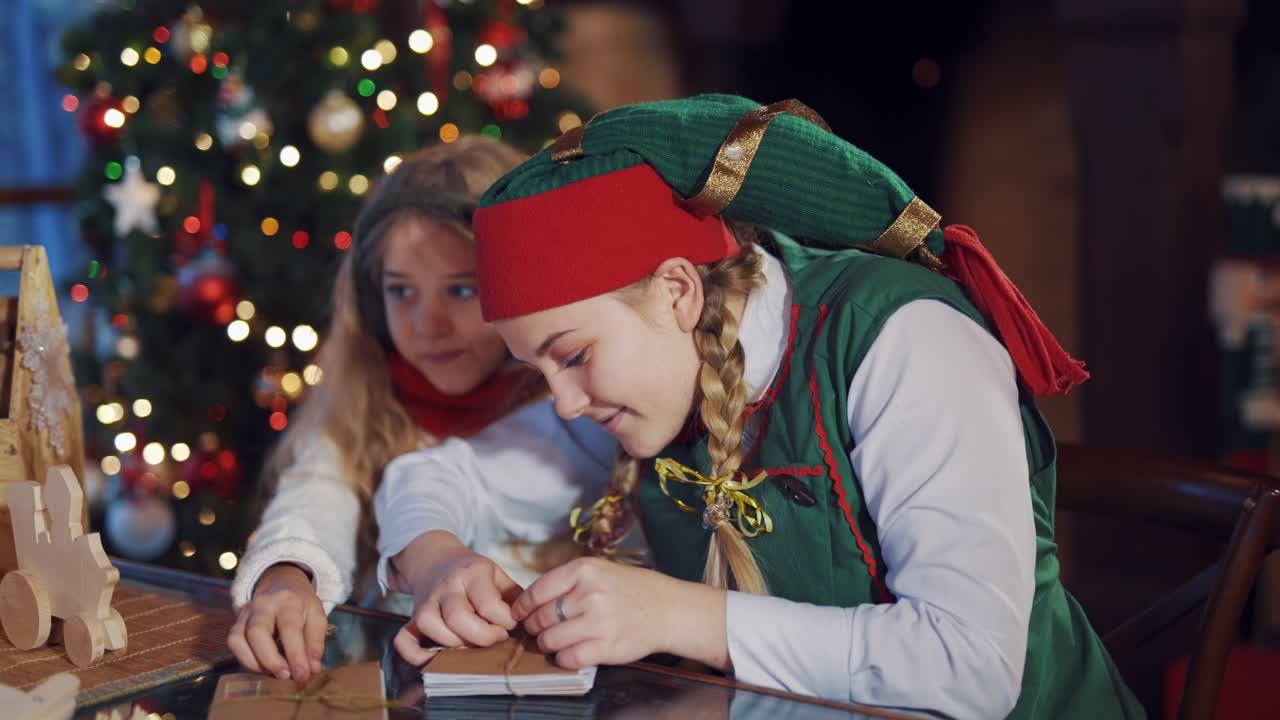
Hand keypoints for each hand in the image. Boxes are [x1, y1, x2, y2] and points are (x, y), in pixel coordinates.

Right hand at [227, 563, 325, 680]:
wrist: (281, 584)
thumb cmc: (301, 604)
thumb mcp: (317, 616)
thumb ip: (315, 642)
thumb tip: (313, 669)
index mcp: (288, 600)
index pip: (289, 628)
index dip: (296, 655)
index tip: (303, 675)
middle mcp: (263, 604)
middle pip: (257, 632)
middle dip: (271, 660)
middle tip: (286, 676)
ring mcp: (246, 612)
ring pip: (239, 639)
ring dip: (255, 663)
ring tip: (274, 672)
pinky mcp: (236, 621)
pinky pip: (233, 643)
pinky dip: (246, 659)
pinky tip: (262, 666)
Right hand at [393, 542, 521, 665]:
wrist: (435, 558)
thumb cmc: (472, 572)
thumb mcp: (496, 573)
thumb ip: (515, 595)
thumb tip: (531, 620)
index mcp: (471, 572)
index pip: (487, 602)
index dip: (504, 620)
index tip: (511, 624)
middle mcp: (446, 586)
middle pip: (458, 617)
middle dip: (482, 636)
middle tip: (496, 637)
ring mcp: (426, 602)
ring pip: (431, 626)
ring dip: (455, 643)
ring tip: (472, 642)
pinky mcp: (412, 618)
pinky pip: (403, 639)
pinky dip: (414, 654)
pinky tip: (433, 659)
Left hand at [512, 557, 728, 670]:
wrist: (669, 610)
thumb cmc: (632, 589)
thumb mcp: (600, 571)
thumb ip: (568, 582)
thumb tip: (531, 601)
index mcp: (584, 570)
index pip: (537, 591)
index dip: (522, 607)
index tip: (518, 614)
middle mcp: (589, 594)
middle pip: (541, 618)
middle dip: (533, 627)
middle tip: (535, 630)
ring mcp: (598, 622)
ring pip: (550, 640)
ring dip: (546, 645)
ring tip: (553, 642)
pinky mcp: (606, 647)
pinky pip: (569, 658)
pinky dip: (564, 658)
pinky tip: (570, 652)